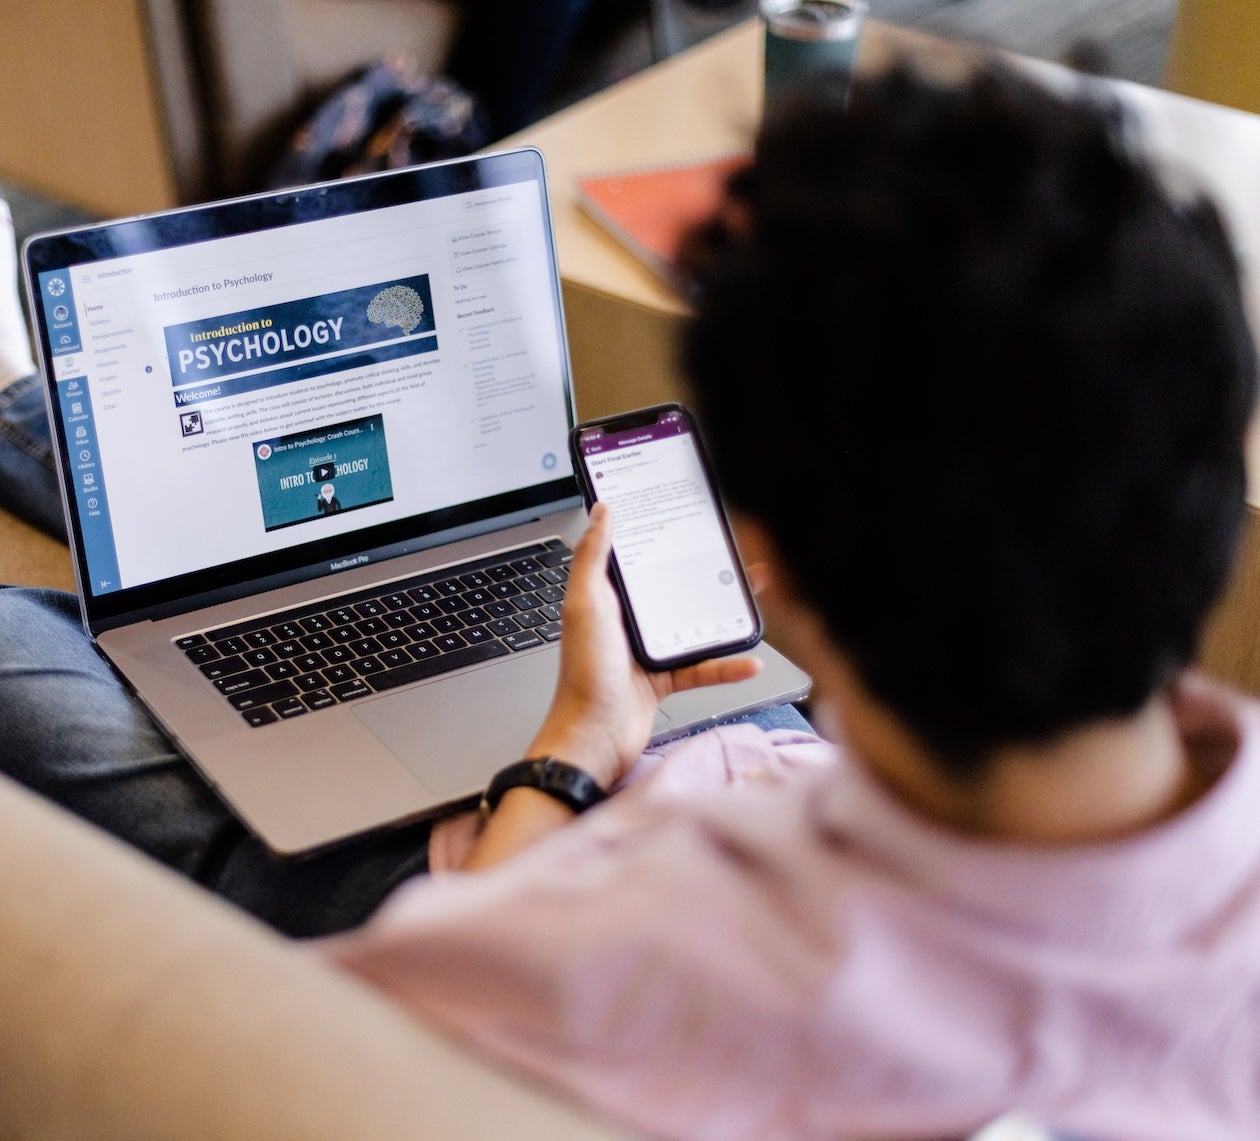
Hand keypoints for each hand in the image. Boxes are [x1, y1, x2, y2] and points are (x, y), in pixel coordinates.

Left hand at [459, 502, 762, 870]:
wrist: (591, 740)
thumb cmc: (582, 675)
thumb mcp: (585, 604)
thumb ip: (593, 556)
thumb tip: (601, 512)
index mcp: (607, 598)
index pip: (639, 558)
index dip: (661, 537)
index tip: (689, 519)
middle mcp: (627, 621)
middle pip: (673, 588)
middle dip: (704, 573)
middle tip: (736, 557)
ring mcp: (646, 651)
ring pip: (694, 624)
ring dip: (724, 615)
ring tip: (753, 599)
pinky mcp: (663, 680)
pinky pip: (703, 667)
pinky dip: (727, 665)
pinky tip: (749, 661)